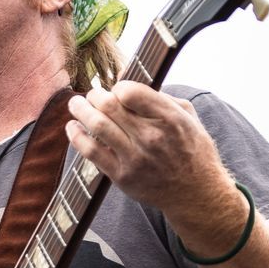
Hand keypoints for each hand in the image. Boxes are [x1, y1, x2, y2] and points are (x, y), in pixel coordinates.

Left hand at [65, 84, 234, 221]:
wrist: (196, 192)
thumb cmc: (191, 148)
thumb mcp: (185, 114)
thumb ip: (157, 93)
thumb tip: (122, 75)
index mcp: (170, 118)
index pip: (130, 92)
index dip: (118, 87)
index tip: (117, 90)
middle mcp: (151, 137)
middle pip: (108, 105)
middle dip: (94, 95)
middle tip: (92, 94)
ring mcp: (135, 158)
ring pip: (97, 125)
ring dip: (80, 110)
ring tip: (76, 104)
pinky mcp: (122, 176)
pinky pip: (91, 151)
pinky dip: (76, 136)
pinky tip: (72, 127)